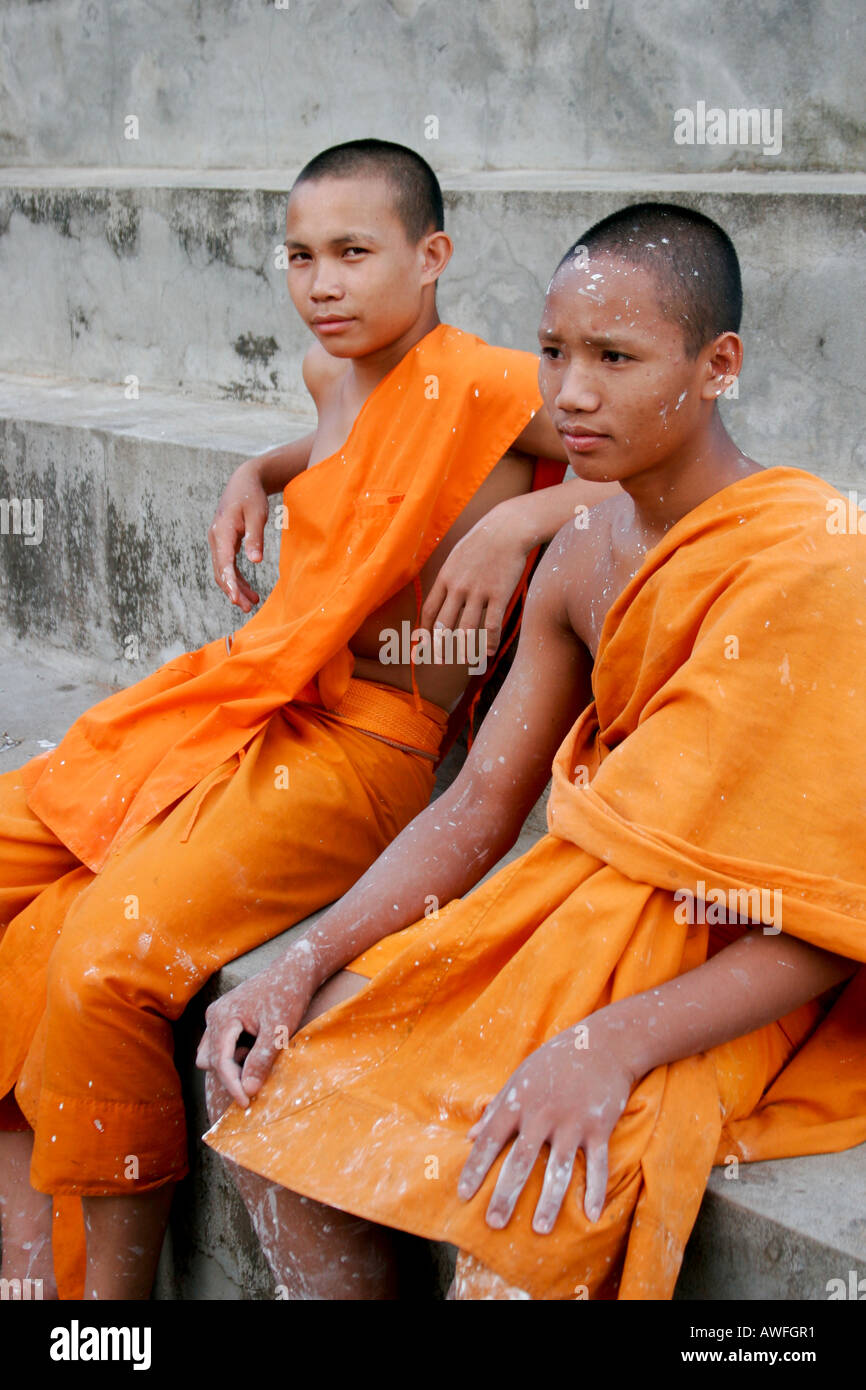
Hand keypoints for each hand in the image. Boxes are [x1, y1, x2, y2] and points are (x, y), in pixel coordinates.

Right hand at [195, 948, 318, 1106]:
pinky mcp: (226, 1017)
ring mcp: (218, 1015)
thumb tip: (247, 1089)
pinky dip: (234, 1054)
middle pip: (212, 1061)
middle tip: (258, 1081)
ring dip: (231, 1065)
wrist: (295, 969)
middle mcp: (214, 1015)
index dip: (232, 1086)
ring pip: (212, 1055)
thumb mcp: (278, 1030)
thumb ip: (261, 1059)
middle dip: (232, 1075)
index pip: (220, 1062)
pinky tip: (255, 1049)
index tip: (247, 1103)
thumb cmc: (287, 995)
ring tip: (259, 1057)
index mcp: (222, 1017)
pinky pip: (220, 1045)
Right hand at [208, 458, 269, 610]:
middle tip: (247, 608)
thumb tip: (256, 562)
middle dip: (233, 591)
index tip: (235, 599)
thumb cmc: (251, 497)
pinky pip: (228, 566)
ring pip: (224, 571)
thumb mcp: (257, 516)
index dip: (229, 582)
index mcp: (222, 532)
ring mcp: (218, 542)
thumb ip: (255, 538)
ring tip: (251, 603)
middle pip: (221, 571)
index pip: (224, 562)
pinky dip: (237, 579)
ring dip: (235, 588)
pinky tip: (249, 590)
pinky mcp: (224, 544)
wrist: (243, 481)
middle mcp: (216, 539)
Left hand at [420, 503, 532, 657]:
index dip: (424, 630)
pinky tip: (487, 651)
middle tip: (437, 661)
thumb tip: (443, 592)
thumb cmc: (483, 541)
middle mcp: (458, 587)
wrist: (508, 528)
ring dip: (462, 649)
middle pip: (443, 624)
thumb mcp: (457, 555)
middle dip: (438, 645)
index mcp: (445, 577)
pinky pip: (491, 624)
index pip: (429, 610)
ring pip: (465, 629)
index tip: (422, 643)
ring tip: (462, 660)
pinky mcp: (499, 594)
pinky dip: (488, 641)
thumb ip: (449, 576)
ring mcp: (478, 591)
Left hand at [457, 1022, 636, 1233]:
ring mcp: (573, 1121)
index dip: (476, 1168)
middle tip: (494, 1223)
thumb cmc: (555, 1061)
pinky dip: (595, 1191)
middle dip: (506, 1194)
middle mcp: (543, 1113)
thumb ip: (496, 1107)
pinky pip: (598, 1165)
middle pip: (521, 1160)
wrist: (603, 1044)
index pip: (491, 1139)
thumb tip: (471, 1135)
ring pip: (559, 1168)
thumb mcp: (520, 1077)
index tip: (463, 1195)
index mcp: (519, 1101)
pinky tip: (591, 1217)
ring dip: (549, 1201)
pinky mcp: (600, 1127)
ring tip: (538, 1229)